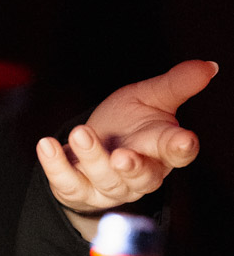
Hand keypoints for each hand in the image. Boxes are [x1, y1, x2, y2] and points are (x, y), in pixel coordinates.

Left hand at [36, 59, 217, 222]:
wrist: (96, 145)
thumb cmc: (129, 123)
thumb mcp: (151, 97)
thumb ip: (177, 83)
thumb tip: (208, 65)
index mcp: (161, 150)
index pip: (177, 153)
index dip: (181, 148)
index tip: (184, 140)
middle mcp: (139, 174)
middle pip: (142, 177)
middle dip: (132, 168)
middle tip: (122, 155)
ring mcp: (109, 186)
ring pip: (105, 179)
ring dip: (92, 158)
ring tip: (80, 132)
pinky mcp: (78, 190)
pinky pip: (67, 184)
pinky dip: (56, 166)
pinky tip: (46, 145)